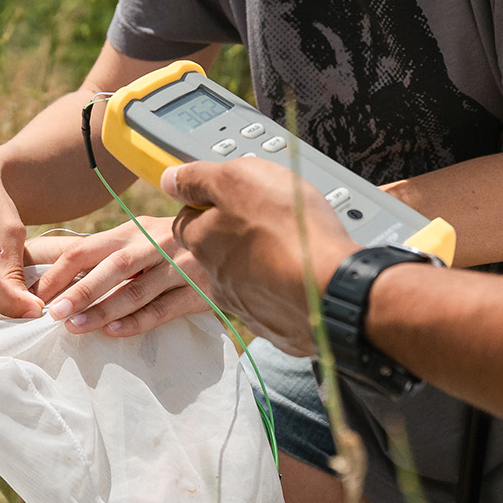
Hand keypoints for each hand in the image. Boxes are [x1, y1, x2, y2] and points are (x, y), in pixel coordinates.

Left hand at [32, 216, 214, 337]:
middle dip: (80, 290)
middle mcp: (155, 244)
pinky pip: (166, 307)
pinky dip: (139, 320)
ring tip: (77, 327)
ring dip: (104, 310)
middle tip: (53, 313)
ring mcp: (179, 266)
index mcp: (133, 231)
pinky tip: (116, 332)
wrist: (234, 237)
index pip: (88, 248)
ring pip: (137, 290)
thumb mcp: (139, 237)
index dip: (59, 271)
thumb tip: (46, 263)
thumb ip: (102, 250)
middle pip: (112, 266)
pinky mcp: (200, 289)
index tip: (36, 294)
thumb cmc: (172, 242)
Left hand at [158, 160, 359, 355]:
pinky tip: (297, 274)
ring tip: (286, 246)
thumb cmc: (289, 227)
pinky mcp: (270, 324)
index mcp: (203, 240)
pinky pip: (268, 302)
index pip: (185, 221)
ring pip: (240, 277)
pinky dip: (277, 289)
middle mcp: (216, 276)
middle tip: (265, 220)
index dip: (204, 205)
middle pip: (213, 251)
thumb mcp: (239, 179)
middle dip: (232, 236)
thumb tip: (170, 179)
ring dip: (256, 263)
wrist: (332, 285)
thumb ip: (199, 178)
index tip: (228, 197)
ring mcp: (243, 303)